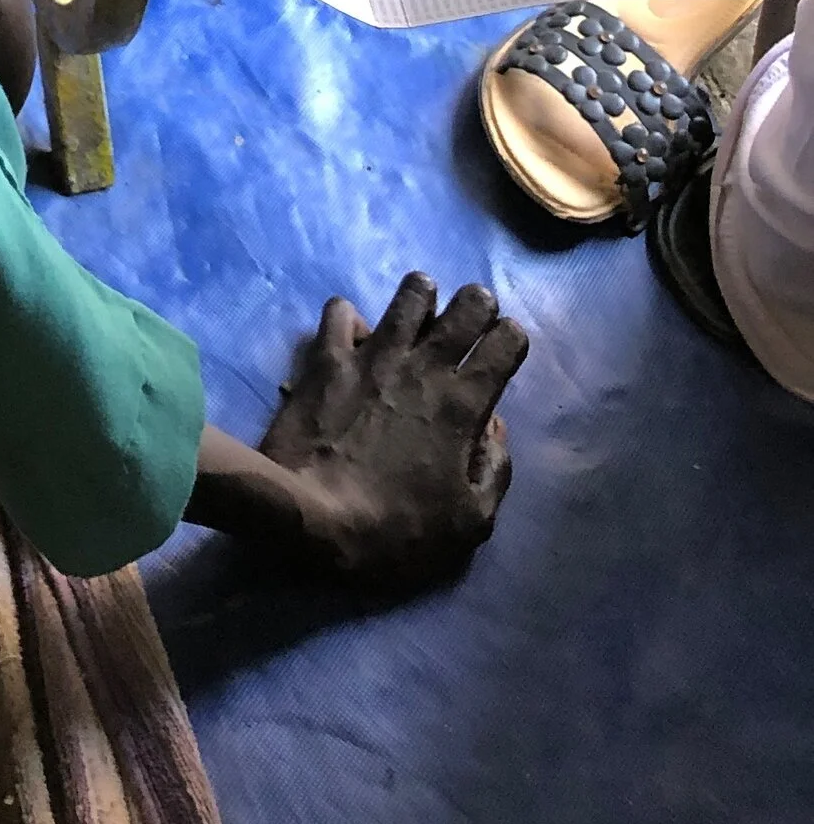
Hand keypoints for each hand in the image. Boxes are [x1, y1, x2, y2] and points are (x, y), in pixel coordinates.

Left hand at [257, 274, 527, 591]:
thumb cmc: (399, 531)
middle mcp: (425, 365)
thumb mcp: (471, 522)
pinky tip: (352, 342)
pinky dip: (350, 322)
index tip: (502, 355)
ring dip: (421, 300)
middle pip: (468, 302)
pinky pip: (341, 312)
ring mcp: (374, 353)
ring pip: (411, 292)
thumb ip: (494, 468)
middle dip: (476, 306)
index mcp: (465, 404)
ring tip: (416, 323)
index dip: (511, 340)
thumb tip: (495, 425)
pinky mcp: (326, 355)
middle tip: (467, 328)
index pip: (508, 340)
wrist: (313, 518)